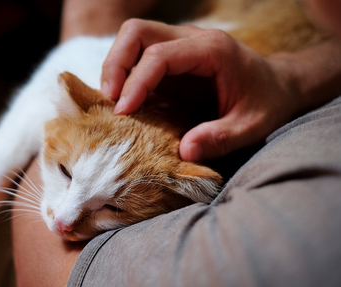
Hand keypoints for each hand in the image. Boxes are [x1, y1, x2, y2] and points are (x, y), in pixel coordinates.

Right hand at [101, 19, 301, 161]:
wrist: (278, 85)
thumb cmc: (266, 103)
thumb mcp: (252, 126)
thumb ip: (220, 138)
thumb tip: (184, 151)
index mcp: (212, 50)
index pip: (159, 55)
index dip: (135, 82)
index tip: (123, 112)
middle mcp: (191, 39)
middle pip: (136, 32)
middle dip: (115, 63)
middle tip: (110, 101)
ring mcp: (179, 46)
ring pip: (132, 39)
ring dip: (115, 67)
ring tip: (113, 102)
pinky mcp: (172, 58)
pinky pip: (138, 56)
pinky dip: (125, 75)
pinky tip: (126, 101)